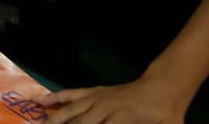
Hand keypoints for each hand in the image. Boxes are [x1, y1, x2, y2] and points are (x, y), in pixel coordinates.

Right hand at [44, 76, 185, 123]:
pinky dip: (56, 97)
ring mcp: (97, 98)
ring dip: (55, 118)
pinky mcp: (94, 91)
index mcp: (122, 120)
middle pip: (79, 123)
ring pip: (71, 110)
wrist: (162, 89)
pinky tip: (42, 100)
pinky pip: (71, 94)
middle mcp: (105, 108)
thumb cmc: (165, 115)